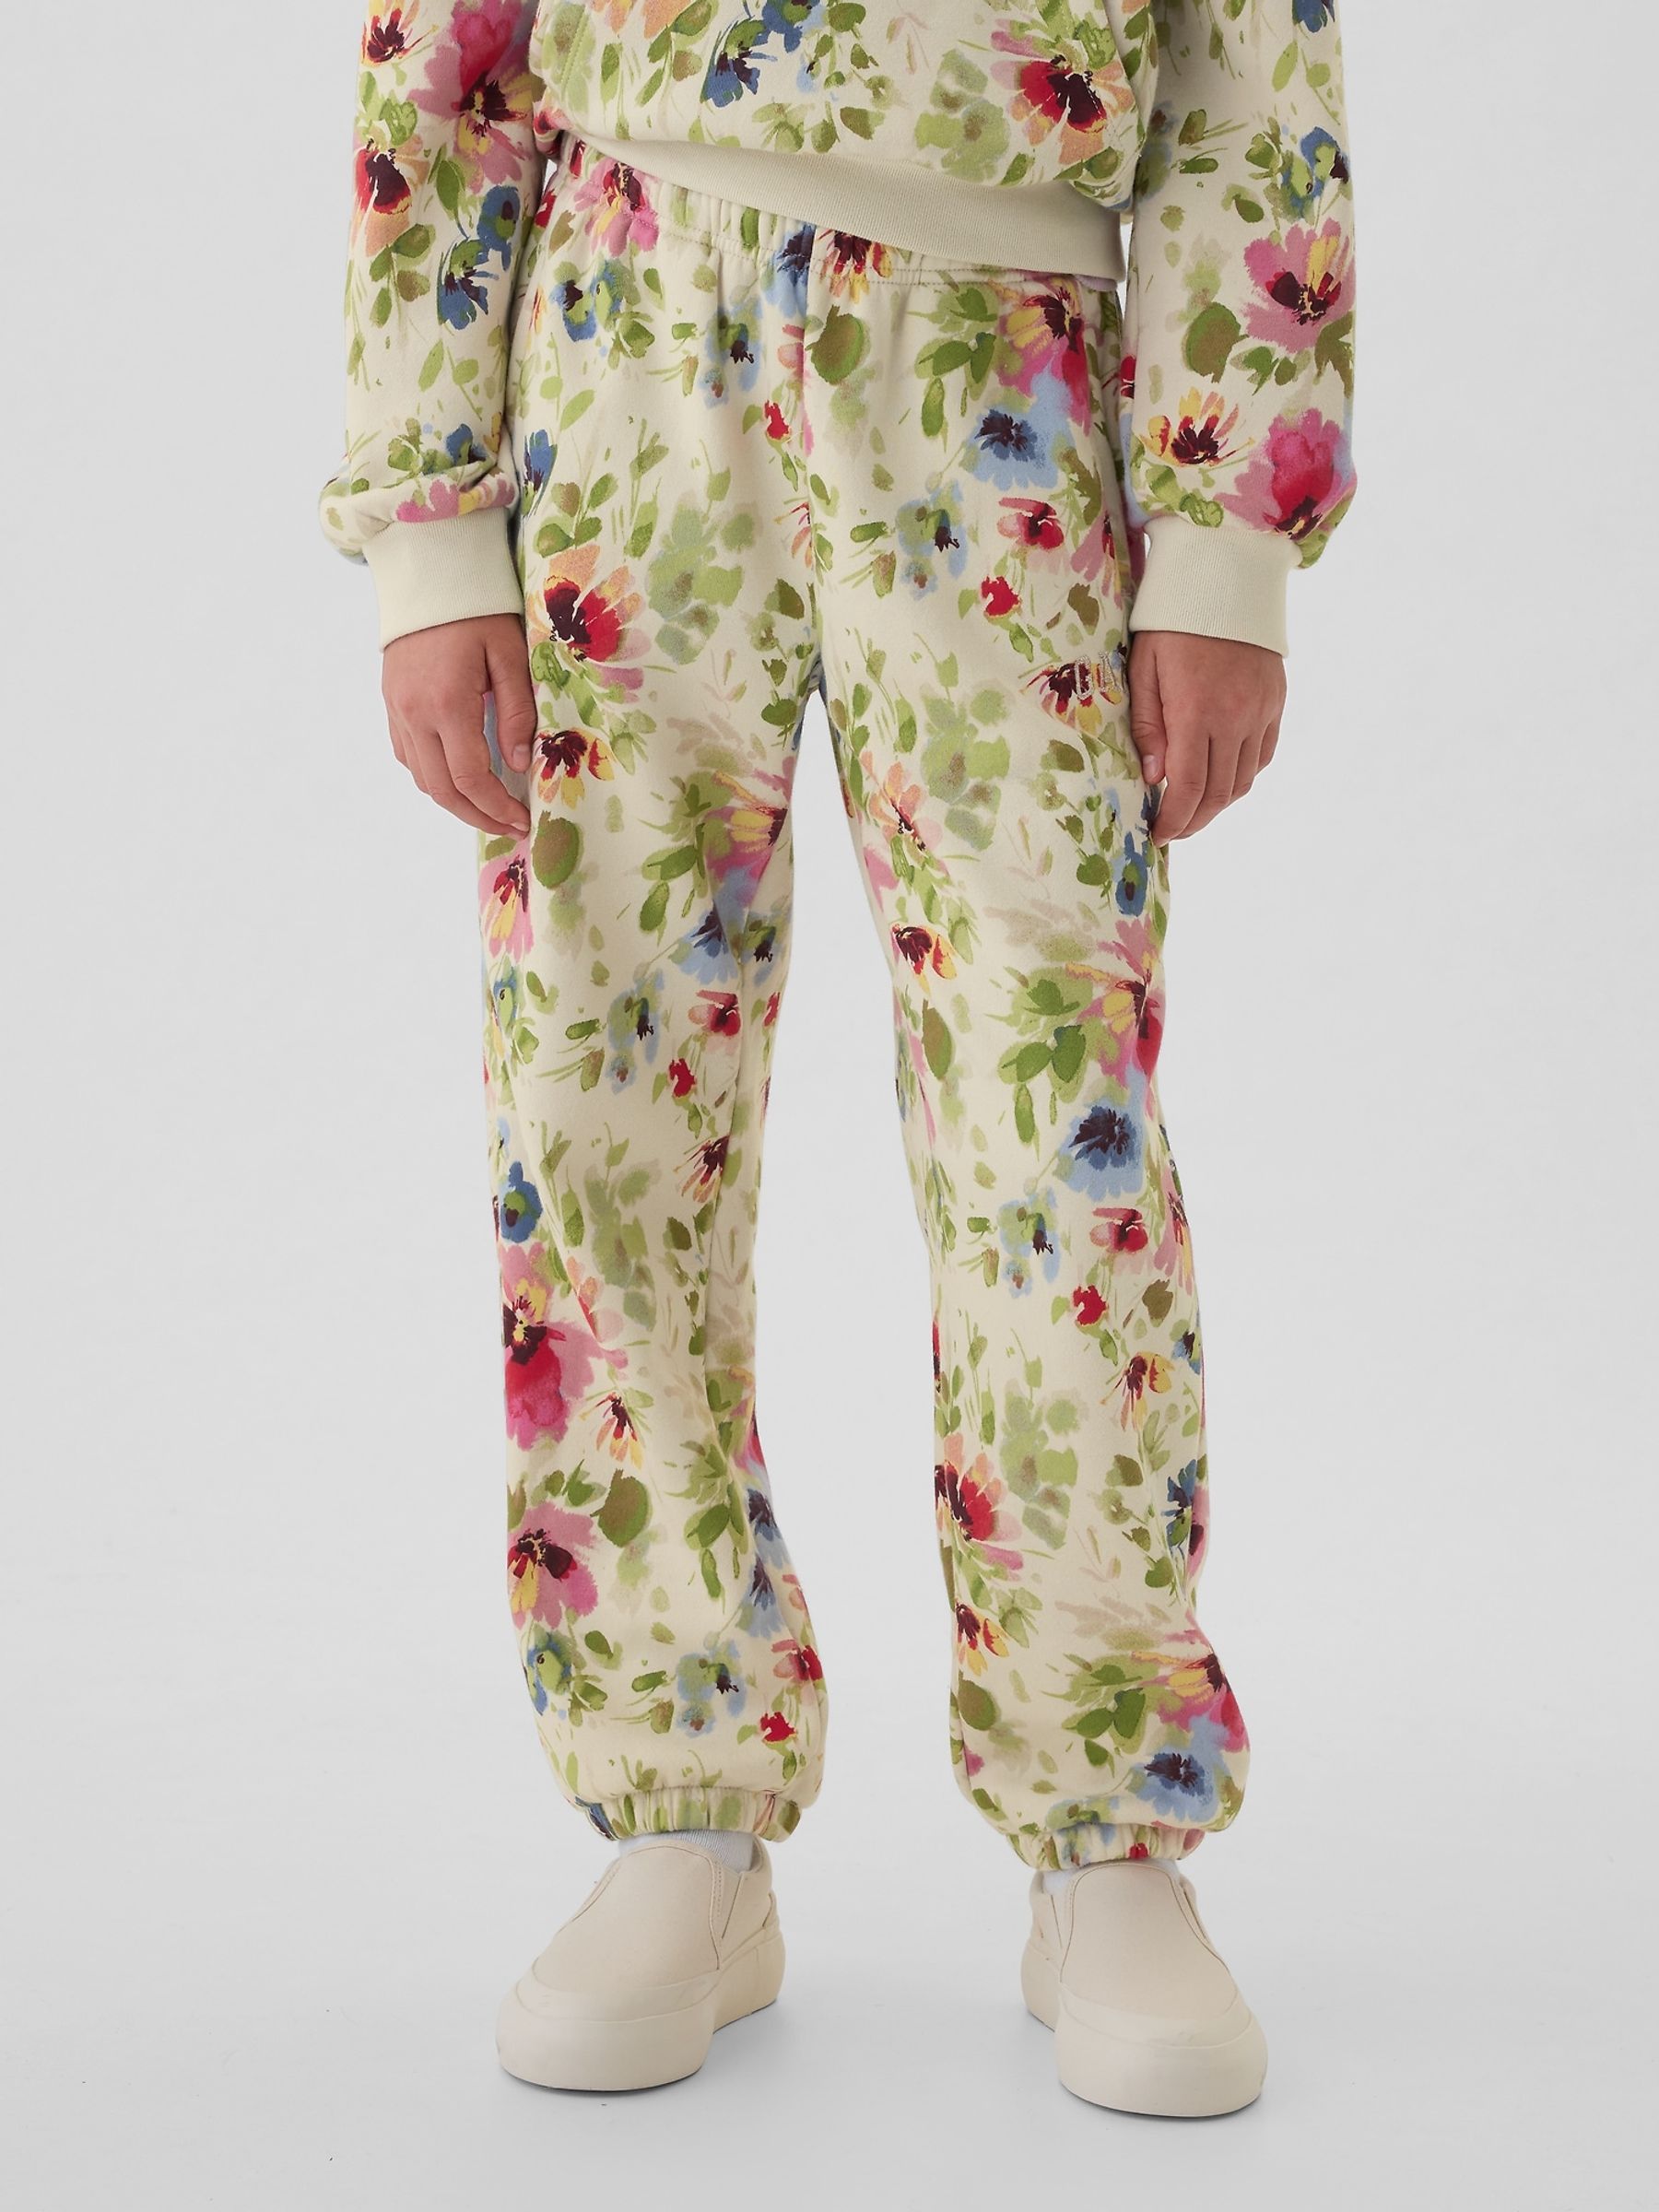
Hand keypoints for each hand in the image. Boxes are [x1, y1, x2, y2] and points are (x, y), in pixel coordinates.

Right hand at [381, 613, 536, 836]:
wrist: (427, 573)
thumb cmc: (478, 609)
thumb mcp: (510, 655)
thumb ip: (517, 711)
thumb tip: (519, 763)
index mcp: (447, 703)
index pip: (471, 778)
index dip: (498, 808)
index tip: (523, 820)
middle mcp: (414, 713)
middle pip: (442, 790)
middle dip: (477, 816)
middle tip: (509, 826)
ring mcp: (397, 710)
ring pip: (421, 777)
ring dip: (454, 800)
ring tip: (488, 807)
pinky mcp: (390, 703)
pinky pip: (407, 755)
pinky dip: (432, 775)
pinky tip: (458, 776)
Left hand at [1128, 631, 1286, 843]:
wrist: (1225, 578)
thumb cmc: (1172, 623)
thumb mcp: (1143, 670)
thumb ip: (1148, 727)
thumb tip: (1154, 778)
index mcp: (1197, 712)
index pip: (1189, 788)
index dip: (1174, 820)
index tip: (1158, 835)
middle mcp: (1235, 718)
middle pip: (1219, 793)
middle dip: (1194, 820)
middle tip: (1173, 830)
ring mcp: (1260, 712)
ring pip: (1244, 780)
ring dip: (1219, 804)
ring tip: (1194, 810)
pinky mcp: (1275, 702)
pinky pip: (1262, 755)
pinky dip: (1242, 776)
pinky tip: (1222, 779)